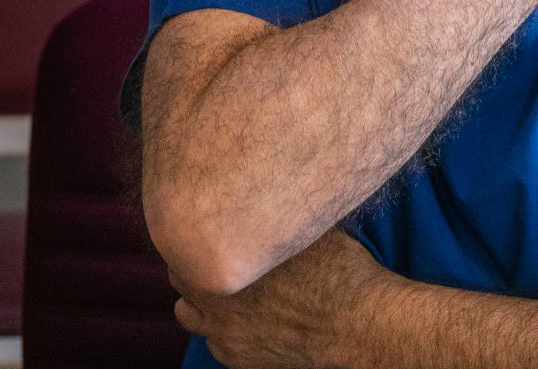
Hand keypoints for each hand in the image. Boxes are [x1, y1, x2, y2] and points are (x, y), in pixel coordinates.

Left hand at [173, 229, 397, 368]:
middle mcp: (215, 301)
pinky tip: (249, 317)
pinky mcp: (240, 360)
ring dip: (199, 301)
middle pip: (179, 278)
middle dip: (194, 265)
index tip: (210, 225)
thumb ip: (277, 214)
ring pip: (187, 315)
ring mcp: (226, 336)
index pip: (182, 243)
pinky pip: (214, 343)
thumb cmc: (340, 270)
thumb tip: (274, 187)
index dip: (197, 233)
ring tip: (224, 290)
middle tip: (216, 254)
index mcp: (225, 263)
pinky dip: (223, 329)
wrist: (358, 324)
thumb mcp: (308, 227)